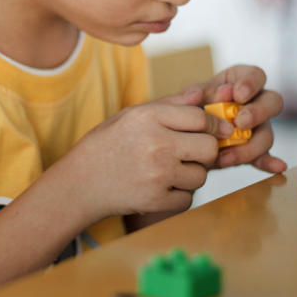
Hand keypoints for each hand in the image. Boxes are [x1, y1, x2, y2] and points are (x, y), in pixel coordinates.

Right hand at [55, 89, 235, 218]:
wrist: (80, 182)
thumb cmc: (107, 145)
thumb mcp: (131, 115)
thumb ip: (169, 104)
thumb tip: (201, 96)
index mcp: (148, 118)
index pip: (200, 118)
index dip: (213, 124)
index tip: (216, 131)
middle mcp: (156, 144)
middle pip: (209, 147)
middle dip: (206, 151)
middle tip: (192, 153)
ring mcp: (157, 174)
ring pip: (201, 175)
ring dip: (191, 175)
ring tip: (168, 171)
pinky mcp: (156, 200)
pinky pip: (188, 198)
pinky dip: (179, 195)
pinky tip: (161, 188)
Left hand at [189, 65, 286, 172]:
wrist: (178, 140)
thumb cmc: (183, 112)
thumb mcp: (183, 100)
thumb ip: (188, 96)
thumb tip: (197, 94)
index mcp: (237, 82)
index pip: (255, 75)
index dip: (250, 83)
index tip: (238, 94)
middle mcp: (253, 102)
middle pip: (271, 101)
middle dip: (257, 112)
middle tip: (240, 122)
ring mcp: (256, 127)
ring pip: (267, 133)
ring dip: (250, 145)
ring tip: (225, 157)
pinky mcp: (253, 150)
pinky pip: (265, 156)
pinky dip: (270, 162)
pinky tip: (277, 167)